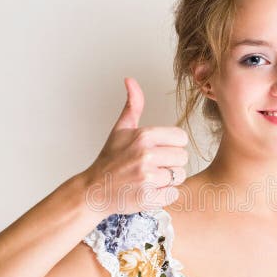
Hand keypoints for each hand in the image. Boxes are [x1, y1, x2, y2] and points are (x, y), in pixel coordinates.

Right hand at [84, 77, 188, 214]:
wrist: (94, 191)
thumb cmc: (109, 159)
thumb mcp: (120, 129)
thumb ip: (132, 105)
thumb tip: (130, 79)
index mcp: (144, 136)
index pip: (181, 138)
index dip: (172, 145)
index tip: (158, 150)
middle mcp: (146, 155)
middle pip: (183, 158)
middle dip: (170, 163)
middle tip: (152, 167)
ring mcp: (147, 178)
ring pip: (179, 176)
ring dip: (168, 180)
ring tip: (150, 179)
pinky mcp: (148, 198)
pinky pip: (173, 194)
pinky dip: (164, 195)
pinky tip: (149, 191)